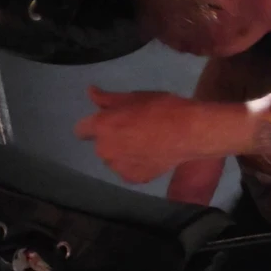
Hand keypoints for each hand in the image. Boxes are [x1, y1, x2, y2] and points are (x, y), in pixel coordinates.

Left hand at [75, 86, 206, 183]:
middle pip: (101, 145)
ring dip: (123, 153)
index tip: (108, 122)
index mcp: (102, 127)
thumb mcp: (133, 97)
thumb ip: (107, 98)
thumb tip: (89, 92)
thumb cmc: (161, 108)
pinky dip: (136, 165)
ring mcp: (119, 167)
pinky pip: (128, 170)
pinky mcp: (133, 179)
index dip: (93, 125)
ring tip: (145, 143)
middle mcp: (105, 149)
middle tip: (134, 129)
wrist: (189, 132)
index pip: (81, 130)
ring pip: (114, 159)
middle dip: (112, 138)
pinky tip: (151, 156)